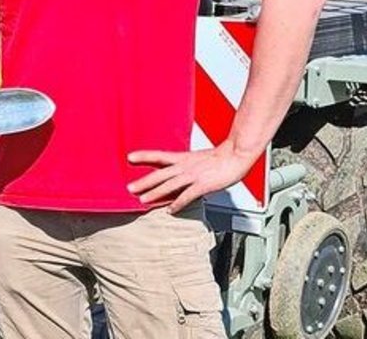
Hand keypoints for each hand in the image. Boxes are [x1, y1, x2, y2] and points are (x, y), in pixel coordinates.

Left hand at [126, 141, 258, 212]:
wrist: (236, 154)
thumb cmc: (221, 157)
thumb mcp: (199, 158)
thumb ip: (188, 166)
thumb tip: (179, 173)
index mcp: (184, 158)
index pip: (159, 155)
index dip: (144, 156)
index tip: (129, 157)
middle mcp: (185, 166)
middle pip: (160, 174)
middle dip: (144, 181)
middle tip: (129, 187)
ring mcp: (193, 175)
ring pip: (169, 185)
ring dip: (155, 193)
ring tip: (143, 200)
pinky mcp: (202, 185)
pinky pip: (187, 196)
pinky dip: (177, 203)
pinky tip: (170, 210)